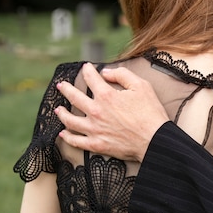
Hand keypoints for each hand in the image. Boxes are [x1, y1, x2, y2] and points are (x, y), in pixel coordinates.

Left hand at [54, 62, 168, 161]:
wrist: (155, 141)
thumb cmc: (150, 114)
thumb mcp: (141, 86)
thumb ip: (122, 75)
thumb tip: (106, 73)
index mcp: (106, 96)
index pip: (91, 79)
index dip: (88, 71)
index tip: (86, 67)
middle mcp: (96, 111)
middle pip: (74, 97)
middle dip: (65, 89)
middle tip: (60, 85)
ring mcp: (94, 129)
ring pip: (70, 120)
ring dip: (62, 113)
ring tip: (58, 109)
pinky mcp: (97, 145)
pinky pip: (77, 142)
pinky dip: (68, 138)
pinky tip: (63, 134)